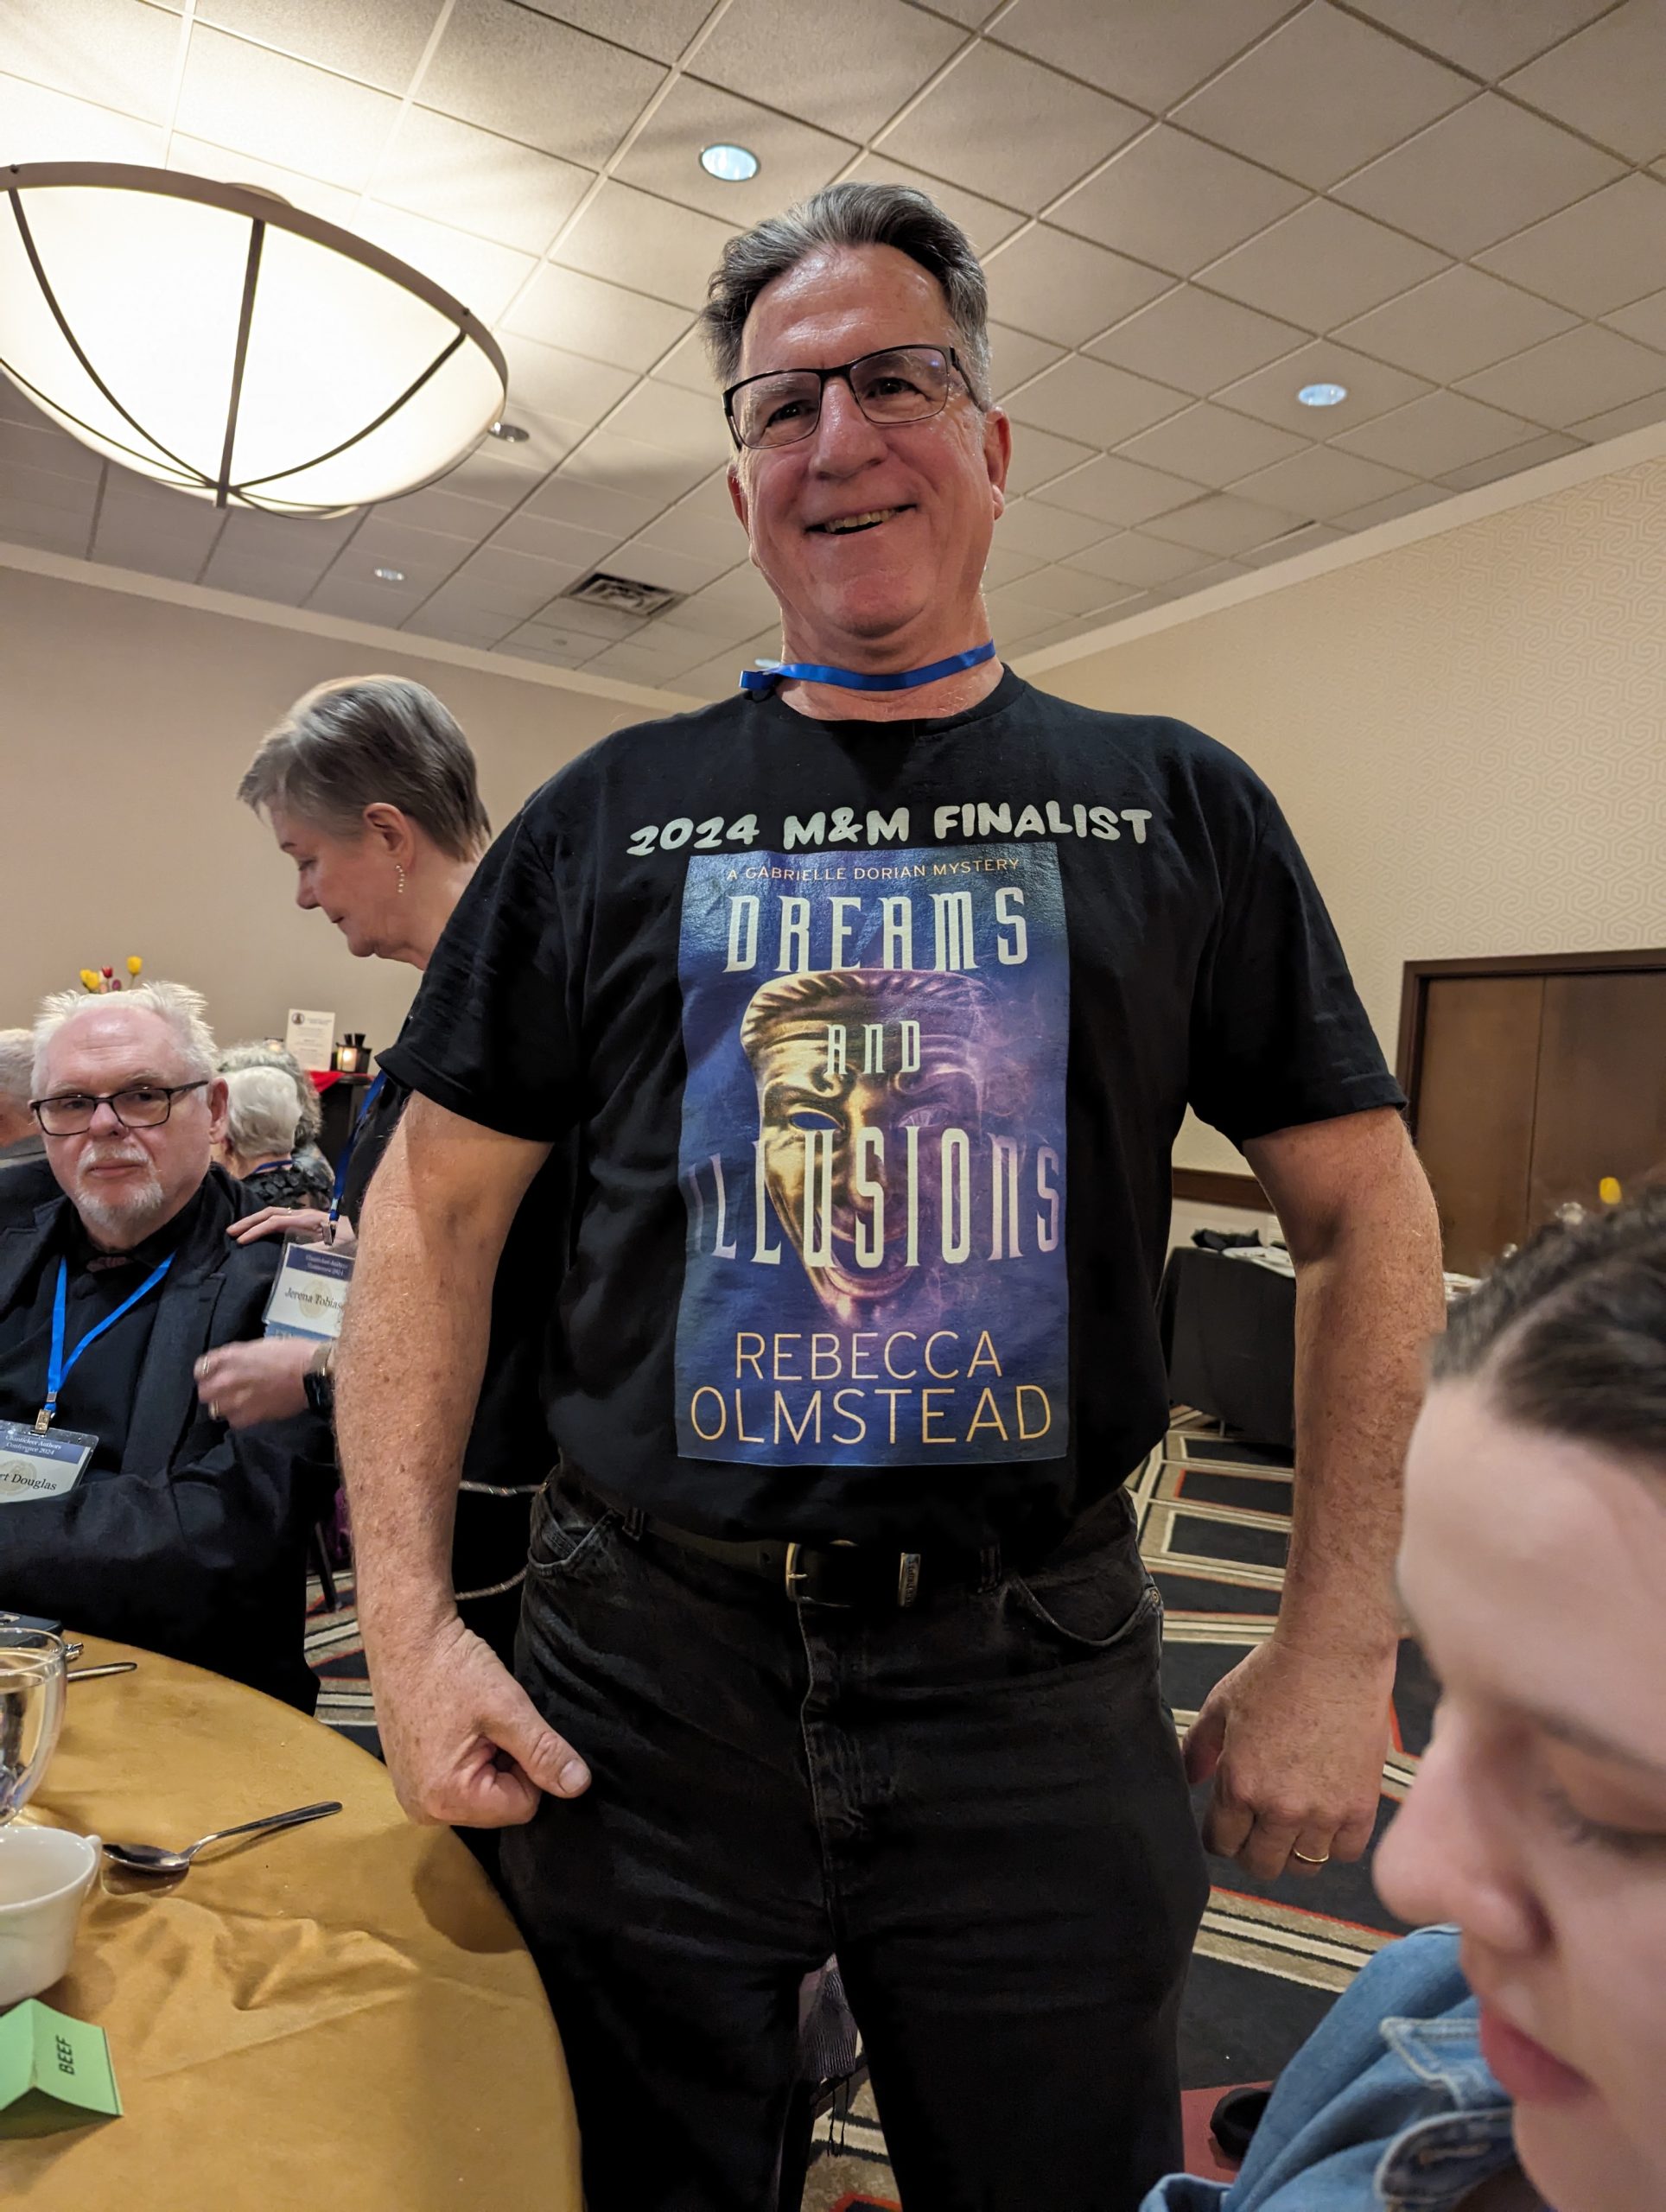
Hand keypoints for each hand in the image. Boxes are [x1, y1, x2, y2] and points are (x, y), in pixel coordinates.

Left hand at [194, 1338, 312, 1427]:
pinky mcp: (250, 1416)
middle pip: (204, 1392)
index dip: (207, 1372)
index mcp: (231, 1356)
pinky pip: (234, 1421)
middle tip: (225, 1390)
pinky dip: (239, 1417)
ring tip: (238, 1402)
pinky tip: (250, 1411)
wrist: (312, 1373)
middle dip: (213, 1391)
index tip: (214, 1374)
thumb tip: (233, 1366)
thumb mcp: (261, 1346)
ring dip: (225, 1405)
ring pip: (216, 1409)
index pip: (201, 1368)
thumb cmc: (293, 1353)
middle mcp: (228, 1379)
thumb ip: (240, 1357)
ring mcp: (237, 1400)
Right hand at [227, 1206, 354, 1251]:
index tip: (241, 1240)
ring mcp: (305, 1217)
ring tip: (238, 1231)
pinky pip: (282, 1219)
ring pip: (275, 1214)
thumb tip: (295, 1257)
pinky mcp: (307, 1223)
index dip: (257, 1230)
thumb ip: (318, 1251)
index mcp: (309, 1219)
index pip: (276, 1221)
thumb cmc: (354, 1241)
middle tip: (230, 1231)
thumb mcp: (338, 1248)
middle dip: (249, 1221)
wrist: (367, 1232)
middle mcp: (305, 1215)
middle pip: (271, 1213)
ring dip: (256, 1221)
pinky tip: (258, 1231)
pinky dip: (266, 1223)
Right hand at [369, 1613, 589, 1826]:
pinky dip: (468, 1758)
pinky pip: (458, 1784)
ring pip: (482, 1794)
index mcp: (446, 1799)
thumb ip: (544, 1751)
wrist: (405, 1639)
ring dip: (488, 1760)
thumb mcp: (507, 1708)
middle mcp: (424, 1810)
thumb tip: (579, 1786)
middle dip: (506, 1765)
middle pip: (500, 1804)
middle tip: (488, 1724)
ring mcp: (413, 1797)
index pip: (523, 1806)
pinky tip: (457, 1728)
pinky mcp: (410, 1781)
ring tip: (471, 1724)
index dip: (529, 1766)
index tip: (508, 1729)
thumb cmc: (451, 1668)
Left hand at [1183, 1634, 1395, 1881]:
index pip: (1222, 1843)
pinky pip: (1346, 1852)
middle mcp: (1280, 1808)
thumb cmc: (1276, 1672)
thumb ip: (1199, 1747)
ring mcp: (1323, 1812)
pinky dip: (1336, 1841)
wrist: (1334, 1654)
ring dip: (1295, 1849)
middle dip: (1253, 1850)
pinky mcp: (1361, 1806)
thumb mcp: (1222, 1705)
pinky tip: (1328, 1818)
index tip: (1227, 1827)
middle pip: (1261, 1865)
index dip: (1220, 1836)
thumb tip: (1190, 1777)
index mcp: (1240, 1786)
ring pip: (1304, 1865)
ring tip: (1294, 1824)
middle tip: (1258, 1830)